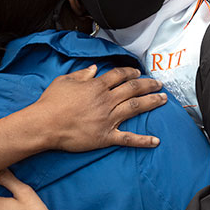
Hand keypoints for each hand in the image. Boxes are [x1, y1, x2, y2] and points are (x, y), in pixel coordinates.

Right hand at [34, 65, 165, 151]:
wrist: (45, 124)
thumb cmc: (51, 103)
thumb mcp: (64, 81)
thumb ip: (81, 74)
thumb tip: (94, 68)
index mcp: (96, 86)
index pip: (119, 75)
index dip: (131, 73)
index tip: (138, 73)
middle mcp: (106, 100)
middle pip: (133, 89)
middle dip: (148, 85)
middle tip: (159, 84)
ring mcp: (108, 119)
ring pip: (135, 107)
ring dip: (152, 102)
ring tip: (163, 99)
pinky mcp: (106, 136)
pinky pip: (128, 138)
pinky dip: (143, 140)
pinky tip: (156, 141)